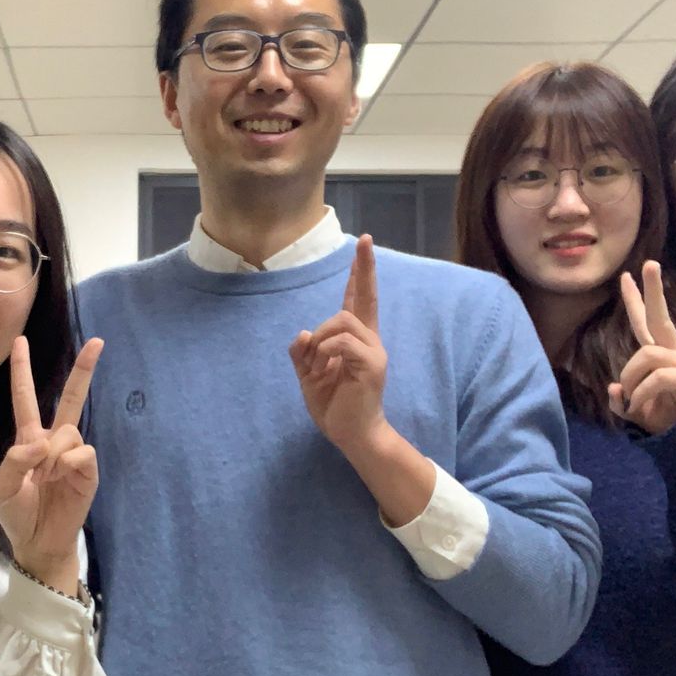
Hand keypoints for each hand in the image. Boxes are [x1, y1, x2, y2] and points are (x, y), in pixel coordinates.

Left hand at [0, 337, 102, 593]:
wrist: (39, 542)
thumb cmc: (17, 513)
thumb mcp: (2, 487)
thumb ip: (15, 460)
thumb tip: (42, 442)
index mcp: (29, 439)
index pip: (25, 399)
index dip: (22, 371)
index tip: (20, 341)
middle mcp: (53, 440)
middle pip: (70, 397)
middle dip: (84, 370)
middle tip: (98, 342)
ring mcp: (73, 454)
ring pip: (69, 430)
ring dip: (53, 454)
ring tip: (45, 478)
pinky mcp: (88, 470)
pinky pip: (82, 451)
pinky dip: (68, 462)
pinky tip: (60, 478)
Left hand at [289, 235, 387, 452]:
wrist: (351, 435)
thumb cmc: (333, 405)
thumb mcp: (308, 375)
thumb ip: (302, 353)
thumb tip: (302, 332)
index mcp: (355, 340)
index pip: (357, 301)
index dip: (360, 274)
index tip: (363, 245)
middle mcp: (369, 340)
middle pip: (365, 297)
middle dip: (364, 268)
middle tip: (365, 241)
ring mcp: (373, 351)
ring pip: (342, 320)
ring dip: (320, 337)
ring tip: (316, 363)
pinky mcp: (372, 364)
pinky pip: (342, 341)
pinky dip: (325, 349)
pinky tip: (324, 367)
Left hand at [609, 261, 675, 434]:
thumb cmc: (670, 421)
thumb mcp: (637, 412)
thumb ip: (622, 401)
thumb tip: (613, 389)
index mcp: (662, 355)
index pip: (646, 323)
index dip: (636, 301)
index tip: (625, 276)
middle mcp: (675, 354)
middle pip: (661, 317)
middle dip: (653, 291)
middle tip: (648, 263)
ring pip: (648, 354)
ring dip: (632, 377)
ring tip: (632, 399)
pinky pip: (657, 378)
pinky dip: (641, 393)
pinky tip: (638, 407)